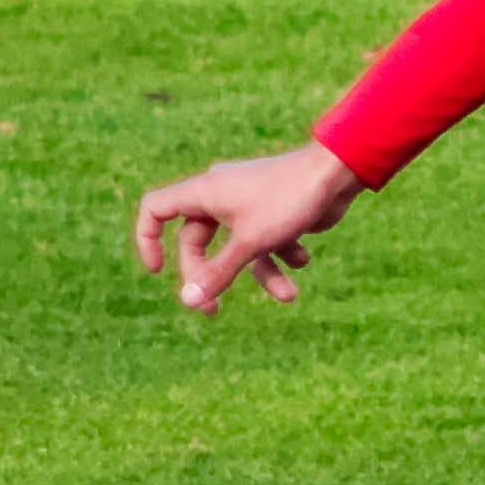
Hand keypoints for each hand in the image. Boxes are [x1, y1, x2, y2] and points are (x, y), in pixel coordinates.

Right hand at [131, 141, 363, 312]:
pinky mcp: (273, 209)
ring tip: (289, 296)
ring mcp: (247, 201)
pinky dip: (283, 254)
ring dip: (262, 273)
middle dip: (209, 276)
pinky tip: (304, 259)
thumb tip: (188, 301)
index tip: (157, 271)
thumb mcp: (250, 244)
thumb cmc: (289, 201)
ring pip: (238, 246)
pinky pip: (266, 239)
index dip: (147, 239)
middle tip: (213, 312)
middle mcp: (220, 195)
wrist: (338, 171)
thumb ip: (217, 273)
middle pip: (196, 241)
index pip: (156, 209)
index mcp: (203, 193)